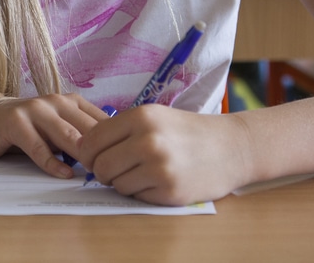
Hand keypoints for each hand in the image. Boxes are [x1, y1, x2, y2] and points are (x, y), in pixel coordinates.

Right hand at [0, 93, 107, 179]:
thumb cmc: (26, 130)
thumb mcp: (56, 130)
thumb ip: (79, 138)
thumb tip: (112, 159)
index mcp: (70, 102)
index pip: (101, 122)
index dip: (115, 143)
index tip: (125, 163)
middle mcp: (55, 101)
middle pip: (88, 128)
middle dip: (103, 151)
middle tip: (114, 174)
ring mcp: (35, 110)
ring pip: (67, 135)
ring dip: (82, 156)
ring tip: (94, 174)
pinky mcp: (15, 122)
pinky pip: (38, 146)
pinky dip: (52, 162)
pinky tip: (64, 174)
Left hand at [76, 104, 252, 205]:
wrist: (231, 147)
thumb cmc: (188, 131)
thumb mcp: (154, 117)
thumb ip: (119, 129)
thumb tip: (82, 149)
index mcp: (141, 117)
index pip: (91, 141)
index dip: (89, 153)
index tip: (96, 157)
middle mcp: (148, 141)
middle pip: (100, 166)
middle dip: (103, 171)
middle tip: (116, 169)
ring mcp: (159, 168)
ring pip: (116, 184)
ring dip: (124, 182)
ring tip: (144, 172)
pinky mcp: (169, 191)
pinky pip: (136, 196)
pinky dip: (142, 192)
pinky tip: (159, 180)